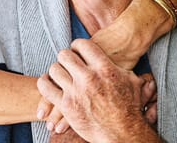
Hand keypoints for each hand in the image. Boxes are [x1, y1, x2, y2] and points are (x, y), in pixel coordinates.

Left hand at [37, 39, 159, 141]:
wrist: (124, 132)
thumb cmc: (130, 108)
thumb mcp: (132, 82)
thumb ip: (125, 70)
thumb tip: (126, 61)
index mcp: (104, 68)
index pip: (82, 45)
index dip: (78, 46)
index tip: (77, 51)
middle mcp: (89, 77)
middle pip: (65, 55)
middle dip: (66, 57)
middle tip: (67, 62)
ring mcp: (76, 91)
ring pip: (55, 69)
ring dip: (56, 70)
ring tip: (59, 72)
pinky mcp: (66, 105)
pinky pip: (47, 88)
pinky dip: (44, 83)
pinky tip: (47, 81)